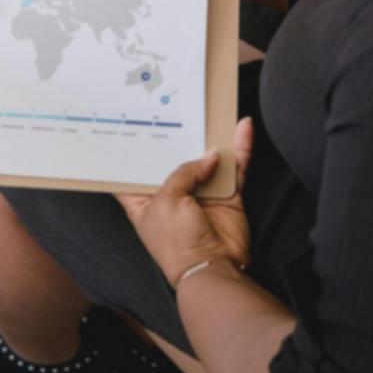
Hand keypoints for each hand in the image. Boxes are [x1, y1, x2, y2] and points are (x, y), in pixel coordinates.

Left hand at [117, 118, 254, 287]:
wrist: (213, 268)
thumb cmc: (177, 242)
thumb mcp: (167, 200)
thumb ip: (184, 171)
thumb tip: (209, 156)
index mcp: (144, 200)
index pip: (133, 172)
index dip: (131, 150)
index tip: (129, 123)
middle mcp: (172, 195)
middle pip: (174, 158)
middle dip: (178, 135)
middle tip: (178, 104)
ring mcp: (201, 194)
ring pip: (208, 159)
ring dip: (213, 137)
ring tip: (214, 110)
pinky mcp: (227, 196)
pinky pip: (235, 168)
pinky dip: (241, 149)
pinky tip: (243, 128)